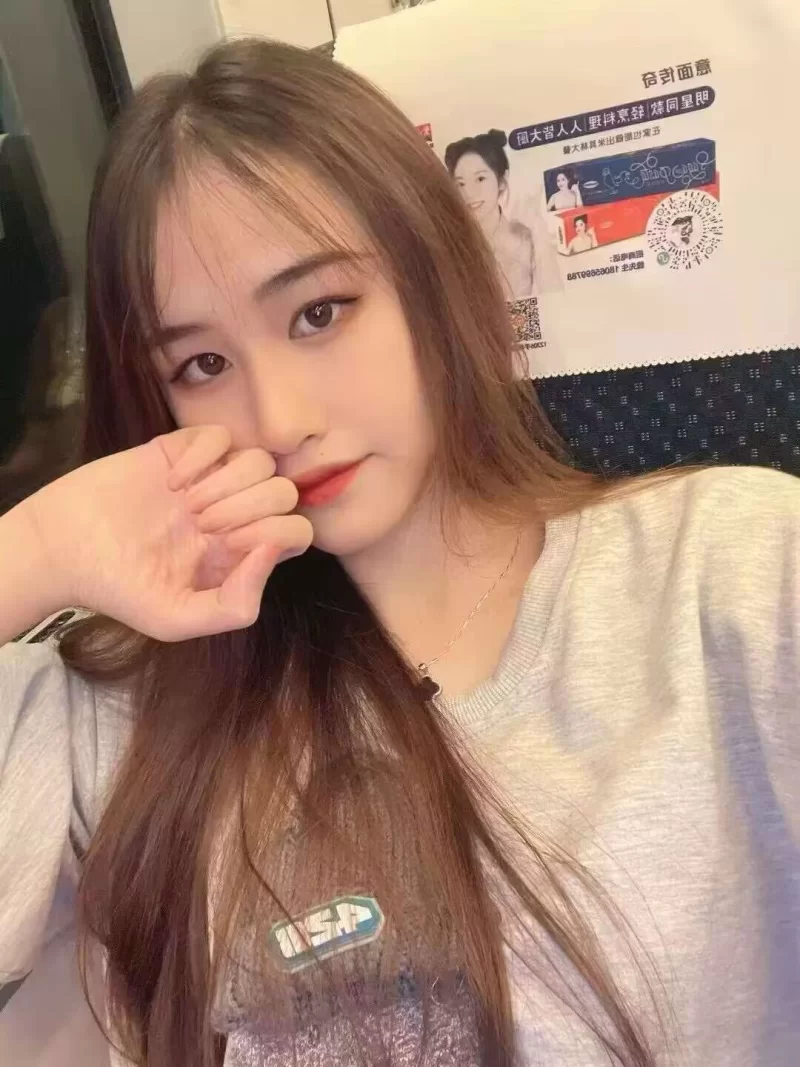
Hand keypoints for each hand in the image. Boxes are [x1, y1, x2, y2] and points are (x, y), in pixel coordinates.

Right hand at [24, 426, 312, 640]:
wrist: (60, 549)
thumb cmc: (116, 589)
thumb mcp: (175, 619)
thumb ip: (235, 606)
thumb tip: (272, 552)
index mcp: (241, 554)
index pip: (296, 531)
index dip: (274, 534)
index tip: (226, 546)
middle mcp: (233, 514)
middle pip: (285, 492)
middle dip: (249, 508)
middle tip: (201, 525)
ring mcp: (210, 479)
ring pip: (259, 460)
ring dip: (225, 482)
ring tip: (185, 504)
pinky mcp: (181, 449)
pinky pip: (220, 436)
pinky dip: (201, 456)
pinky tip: (171, 481)